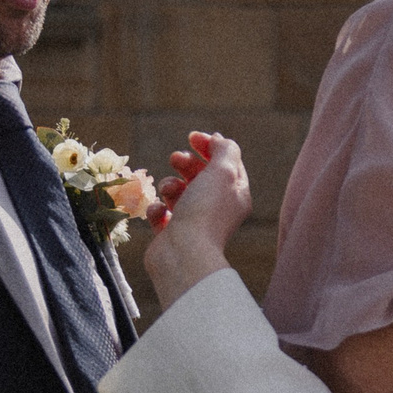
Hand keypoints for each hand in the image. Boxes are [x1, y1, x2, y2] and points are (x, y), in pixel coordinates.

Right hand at [146, 133, 251, 311]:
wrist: (184, 254)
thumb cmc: (205, 211)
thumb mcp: (223, 172)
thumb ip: (225, 150)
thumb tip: (218, 139)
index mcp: (235, 194)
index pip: (225, 163)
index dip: (210, 146)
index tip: (192, 137)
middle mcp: (217, 208)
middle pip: (201, 176)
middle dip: (186, 163)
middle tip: (176, 159)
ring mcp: (194, 222)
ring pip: (178, 192)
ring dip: (169, 185)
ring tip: (169, 191)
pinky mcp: (171, 234)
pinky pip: (161, 213)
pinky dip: (158, 208)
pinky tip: (160, 213)